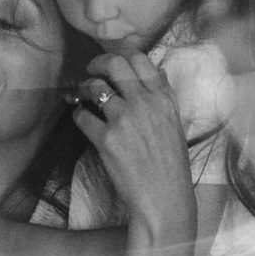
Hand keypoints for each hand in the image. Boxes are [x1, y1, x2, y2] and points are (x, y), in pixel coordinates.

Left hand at [73, 52, 195, 248]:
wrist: (164, 199)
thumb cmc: (171, 166)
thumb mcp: (175, 124)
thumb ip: (164, 96)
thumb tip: (156, 72)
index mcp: (164, 99)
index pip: (140, 59)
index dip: (121, 56)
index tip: (112, 65)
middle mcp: (145, 103)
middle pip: (114, 65)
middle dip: (97, 64)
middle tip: (91, 72)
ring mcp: (124, 120)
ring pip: (95, 87)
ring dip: (85, 89)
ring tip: (83, 97)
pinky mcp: (106, 139)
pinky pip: (83, 116)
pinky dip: (79, 115)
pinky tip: (83, 119)